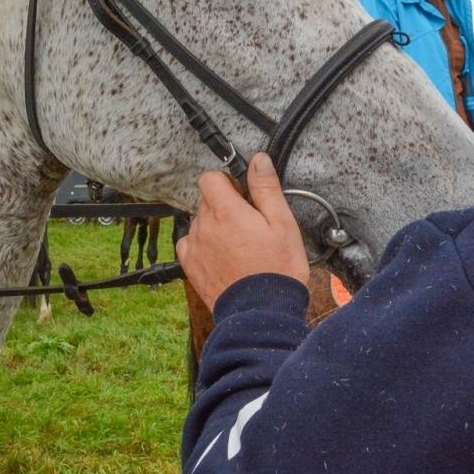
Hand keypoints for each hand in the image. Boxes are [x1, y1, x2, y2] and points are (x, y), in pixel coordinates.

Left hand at [175, 153, 307, 307]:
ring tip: (240, 246)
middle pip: (206, 200)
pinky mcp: (190, 266)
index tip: (244, 196)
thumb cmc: (276, 269)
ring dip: (214, 226)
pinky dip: (203, 245)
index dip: (227, 182)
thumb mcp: (283, 224)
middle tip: (249, 224)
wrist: (261, 313)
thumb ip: (266, 188)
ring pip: (199, 222)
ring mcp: (195, 246)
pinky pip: (190, 244)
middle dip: (225, 205)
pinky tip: (223, 257)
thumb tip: (258, 160)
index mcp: (226, 211)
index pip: (210, 178)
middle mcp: (204, 225)